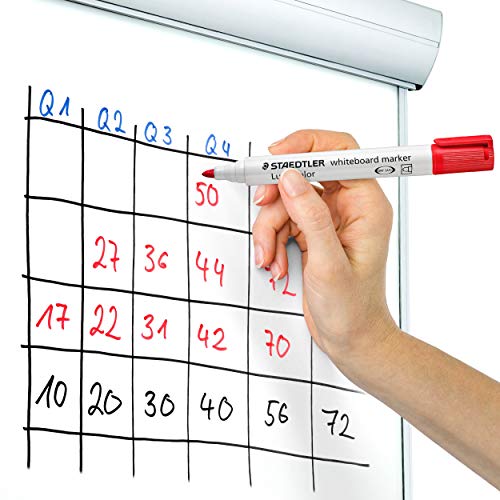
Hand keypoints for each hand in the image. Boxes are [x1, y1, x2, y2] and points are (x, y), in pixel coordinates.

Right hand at [252, 130, 398, 367]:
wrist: (351, 338)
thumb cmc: (352, 308)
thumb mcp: (328, 264)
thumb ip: (310, 217)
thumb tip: (290, 179)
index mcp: (366, 205)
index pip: (340, 152)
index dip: (305, 146)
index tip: (275, 156)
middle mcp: (349, 206)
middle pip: (305, 174)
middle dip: (277, 194)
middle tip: (261, 205)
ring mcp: (328, 219)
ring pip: (287, 200)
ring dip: (269, 228)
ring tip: (268, 256)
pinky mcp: (312, 232)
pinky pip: (283, 220)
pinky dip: (271, 240)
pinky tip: (276, 263)